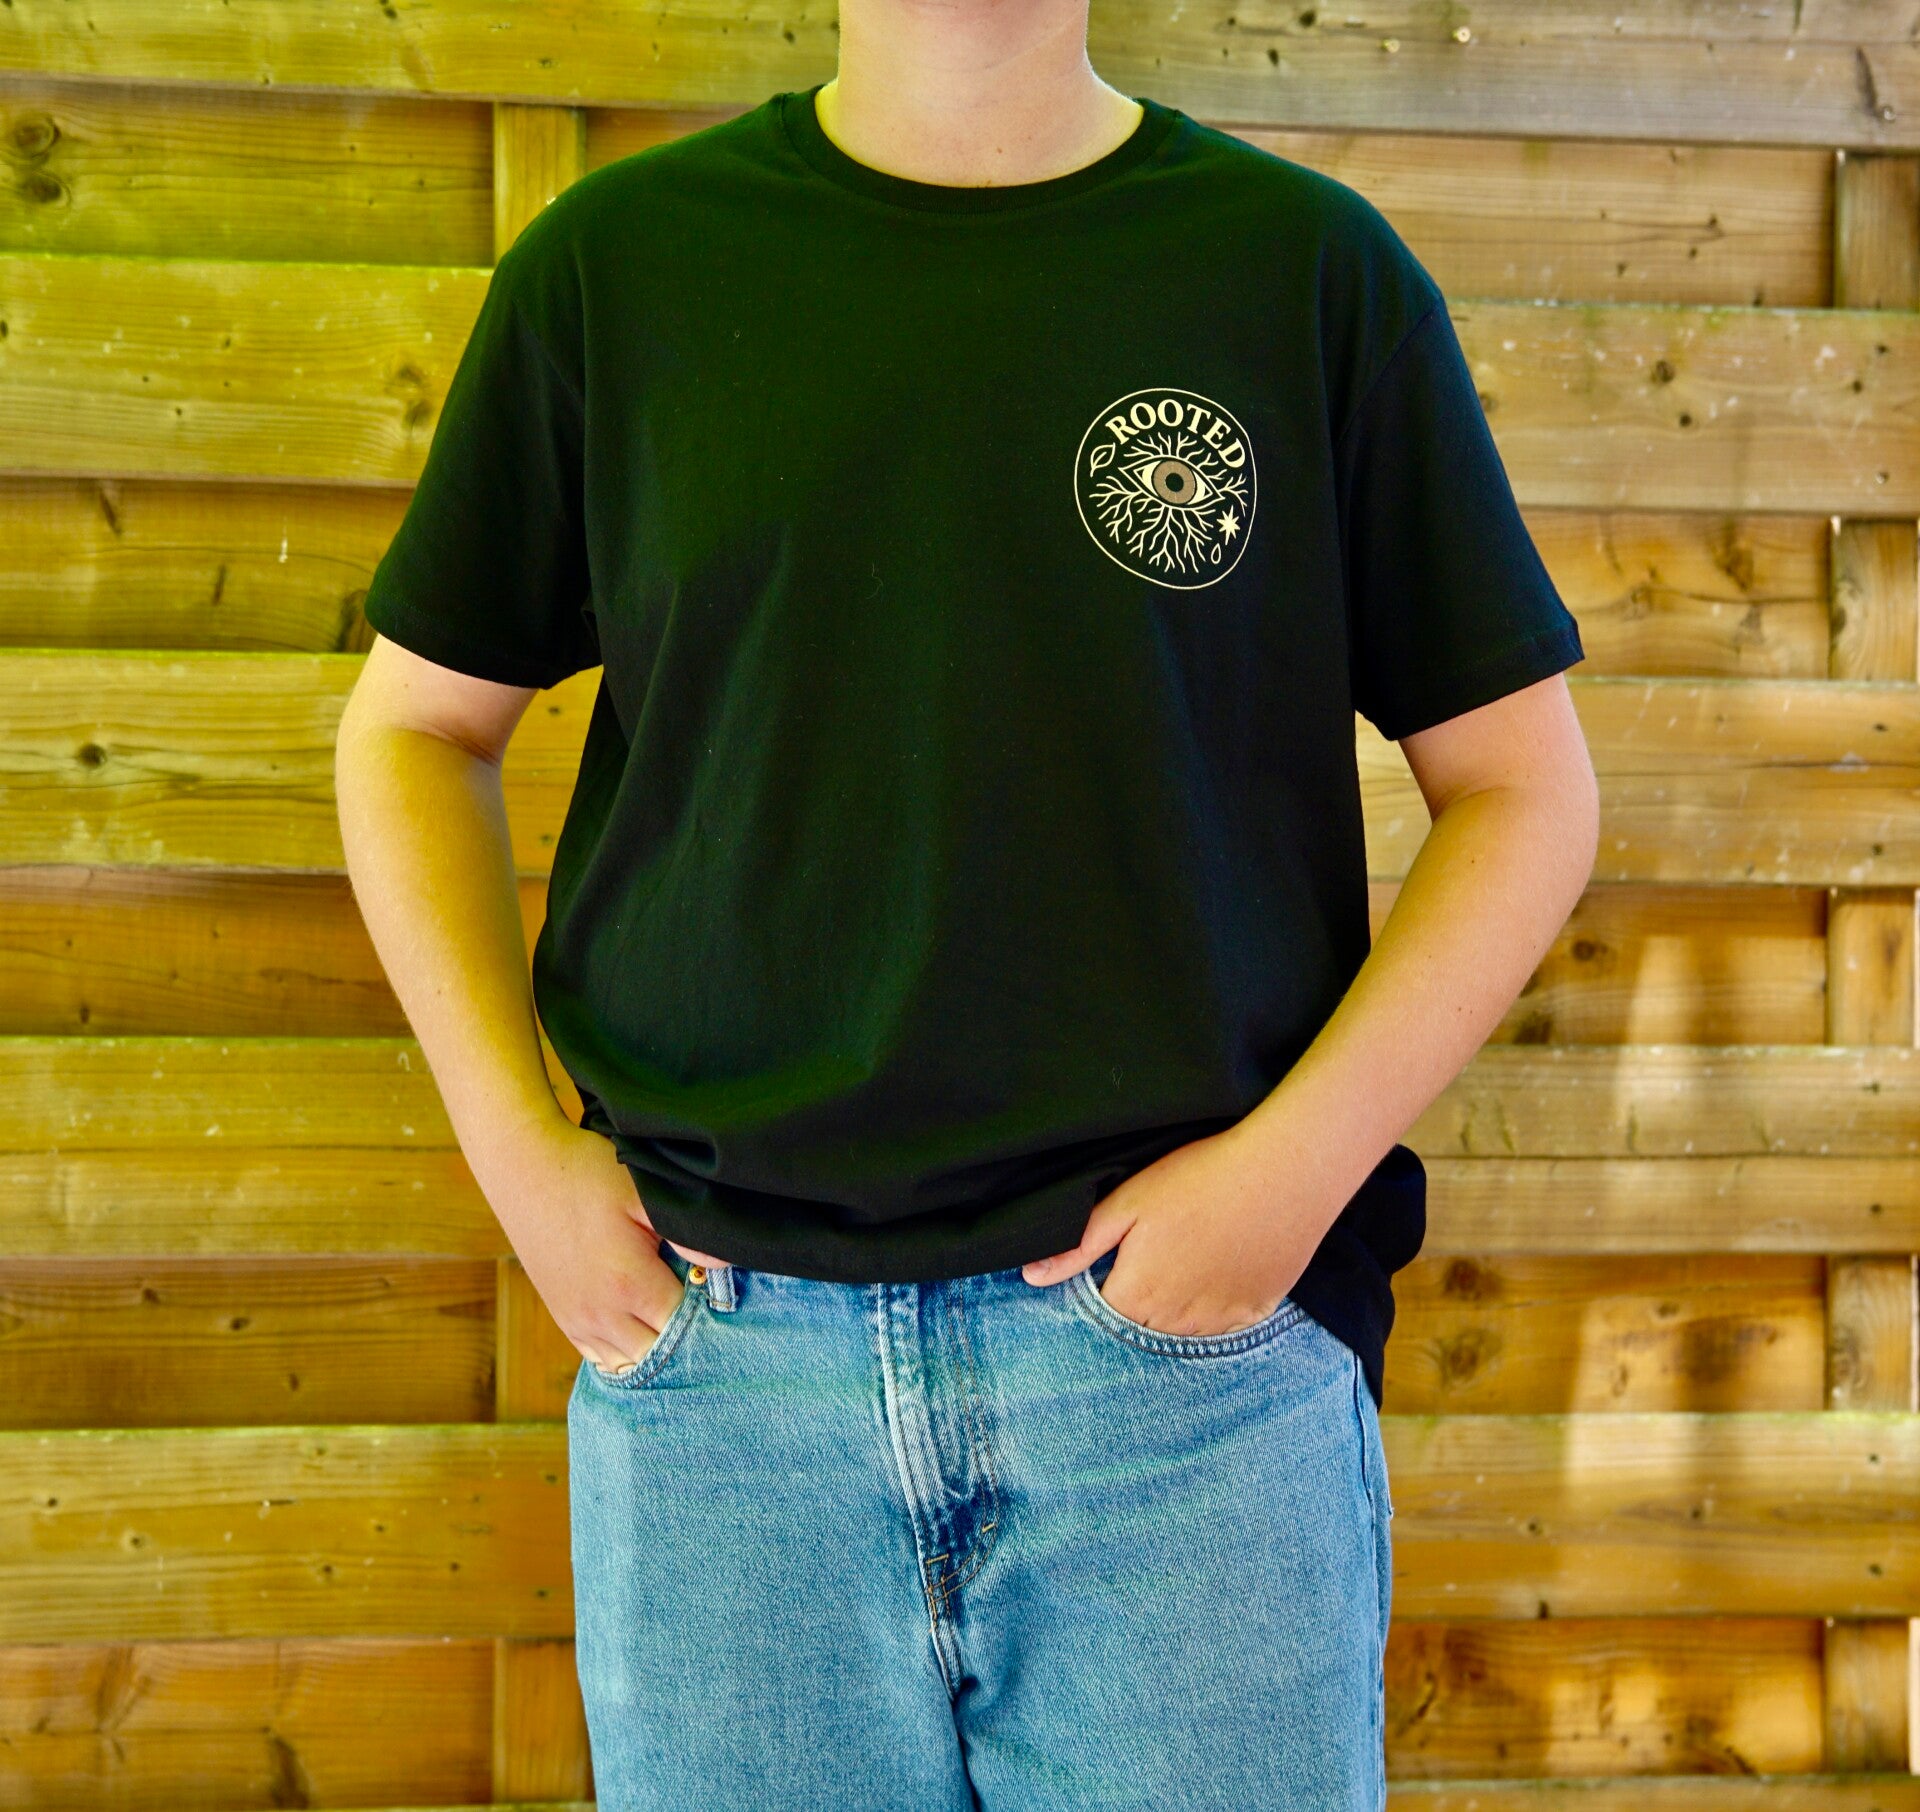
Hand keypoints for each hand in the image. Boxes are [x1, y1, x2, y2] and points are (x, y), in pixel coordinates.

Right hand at [484, 1117, 731, 1373]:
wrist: (523, 1166)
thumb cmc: (586, 1173)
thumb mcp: (643, 1192)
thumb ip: (686, 1234)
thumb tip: (726, 1266)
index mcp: (628, 1285)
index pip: (684, 1325)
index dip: (708, 1311)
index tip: (717, 1288)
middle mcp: (601, 1314)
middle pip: (659, 1352)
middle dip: (686, 1335)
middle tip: (702, 1303)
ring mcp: (578, 1320)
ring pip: (629, 1362)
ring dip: (655, 1346)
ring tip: (674, 1314)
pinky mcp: (563, 1316)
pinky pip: (600, 1357)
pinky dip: (626, 1351)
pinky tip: (643, 1329)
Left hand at [1018, 1124, 1323, 1337]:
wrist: (1284, 1172)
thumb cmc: (1199, 1177)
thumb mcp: (1127, 1202)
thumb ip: (1079, 1246)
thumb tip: (1032, 1277)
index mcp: (1138, 1293)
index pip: (1103, 1317)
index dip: (1103, 1289)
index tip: (1115, 1262)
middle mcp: (1177, 1320)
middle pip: (1141, 1328)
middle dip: (1136, 1302)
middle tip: (1154, 1254)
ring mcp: (1220, 1320)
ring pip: (1181, 1333)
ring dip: (1173, 1310)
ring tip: (1186, 1258)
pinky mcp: (1256, 1311)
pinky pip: (1223, 1328)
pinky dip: (1213, 1309)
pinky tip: (1218, 1269)